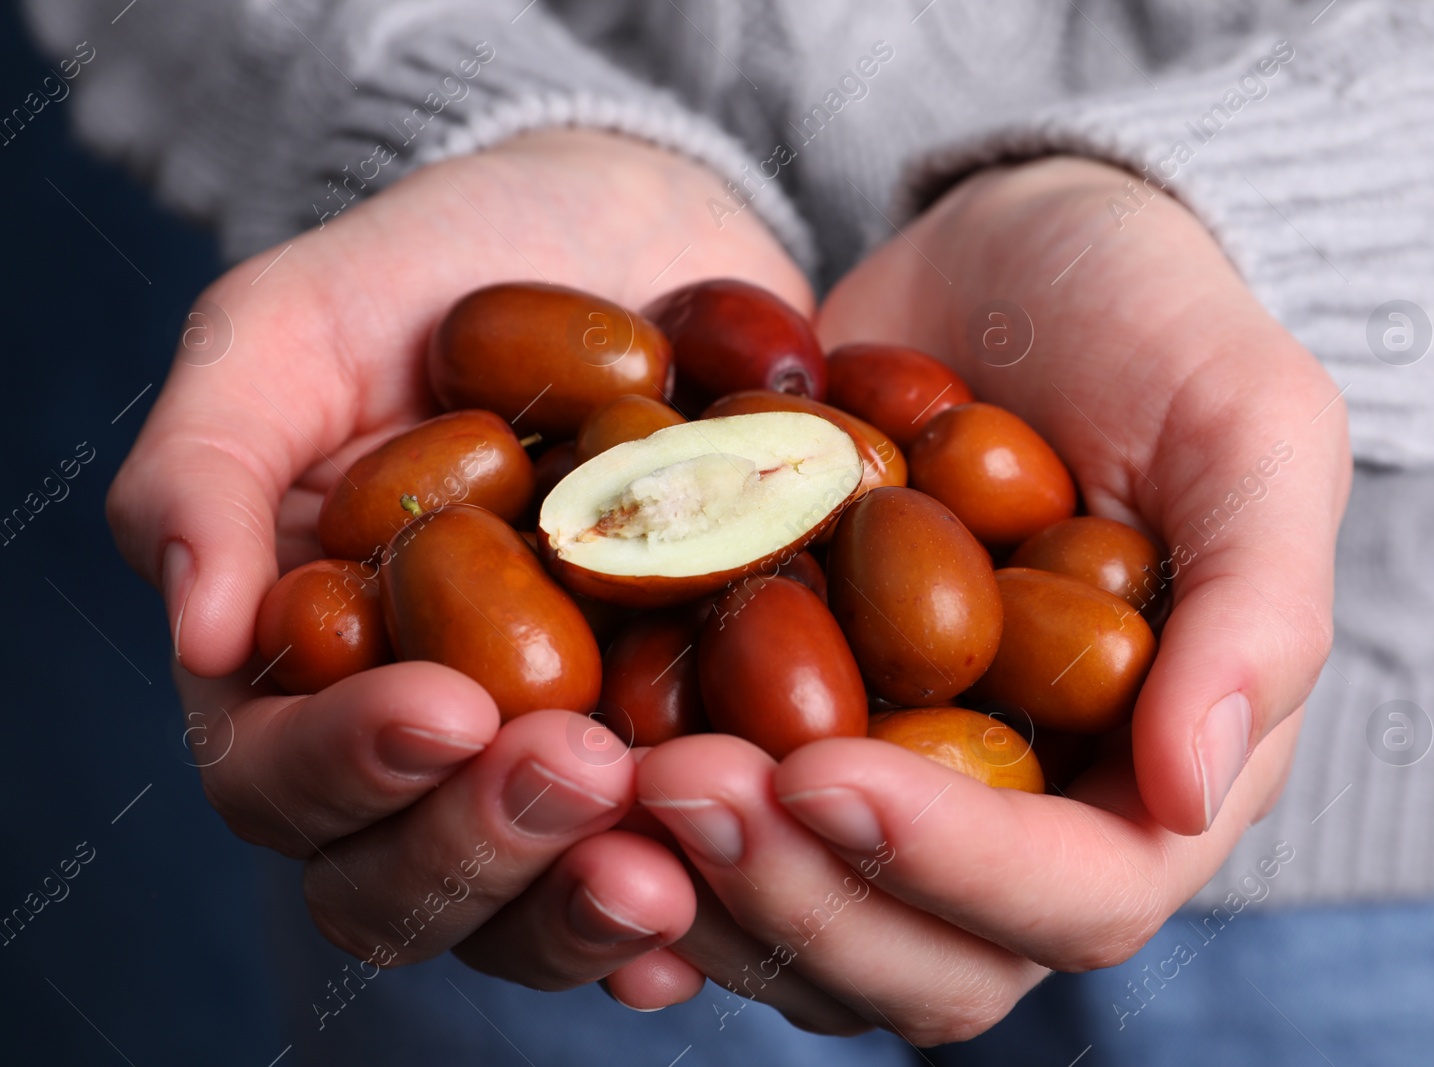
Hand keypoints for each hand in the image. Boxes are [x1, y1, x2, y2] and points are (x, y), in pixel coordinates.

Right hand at [107, 129, 811, 992]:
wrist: (624, 228)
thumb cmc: (430, 271)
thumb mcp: (288, 331)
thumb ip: (211, 464)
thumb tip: (196, 629)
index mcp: (303, 669)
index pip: (279, 775)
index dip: (350, 769)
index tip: (447, 710)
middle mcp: (426, 744)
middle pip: (414, 878)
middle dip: (489, 843)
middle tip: (583, 772)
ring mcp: (555, 752)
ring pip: (545, 898)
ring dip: (597, 897)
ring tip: (679, 850)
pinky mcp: (682, 737)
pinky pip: (690, 843)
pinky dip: (718, 874)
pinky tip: (763, 864)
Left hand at [630, 155, 1350, 1041]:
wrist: (1010, 260)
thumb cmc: (1155, 325)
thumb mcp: (1251, 425)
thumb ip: (1259, 606)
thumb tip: (1194, 791)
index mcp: (1160, 773)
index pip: (1085, 894)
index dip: (958, 867)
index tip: (823, 775)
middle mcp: (1032, 819)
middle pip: (930, 963)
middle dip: (802, 895)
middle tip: (678, 784)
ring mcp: (906, 792)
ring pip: (811, 939)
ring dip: (705, 894)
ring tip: (595, 789)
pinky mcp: (799, 745)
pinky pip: (724, 855)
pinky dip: (647, 856)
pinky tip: (562, 814)